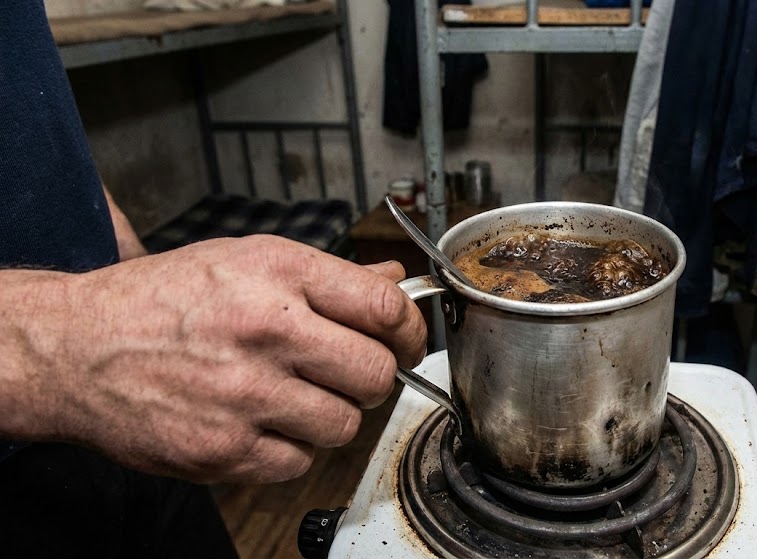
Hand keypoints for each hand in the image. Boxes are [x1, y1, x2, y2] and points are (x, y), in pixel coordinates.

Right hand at [33, 235, 425, 482]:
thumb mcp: (244, 261)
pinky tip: (260, 422)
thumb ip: (326, 277)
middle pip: (375, 373)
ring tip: (292, 395)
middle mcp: (265, 331)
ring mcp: (244, 395)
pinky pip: (299, 462)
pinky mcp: (224, 450)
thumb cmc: (159, 301)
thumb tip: (392, 280)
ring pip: (344, 424)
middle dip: (371, 376)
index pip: (384, 307)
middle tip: (346, 371)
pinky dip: (289, 448)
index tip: (406, 340)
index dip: (410, 329)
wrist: (77, 348)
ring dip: (329, 415)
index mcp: (276, 274)